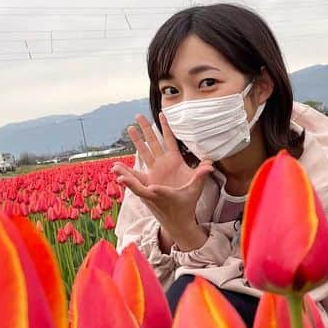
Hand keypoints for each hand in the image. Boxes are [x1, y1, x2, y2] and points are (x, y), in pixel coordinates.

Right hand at [112, 113, 213, 245]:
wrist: (180, 214)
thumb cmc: (189, 198)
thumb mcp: (196, 185)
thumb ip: (200, 174)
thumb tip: (210, 165)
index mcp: (175, 161)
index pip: (169, 140)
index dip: (166, 127)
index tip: (162, 113)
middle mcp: (163, 164)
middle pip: (153, 142)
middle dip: (146, 128)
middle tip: (138, 115)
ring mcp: (154, 172)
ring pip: (143, 153)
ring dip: (136, 141)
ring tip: (129, 129)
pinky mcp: (147, 182)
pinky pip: (135, 174)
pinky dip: (127, 170)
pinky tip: (117, 166)